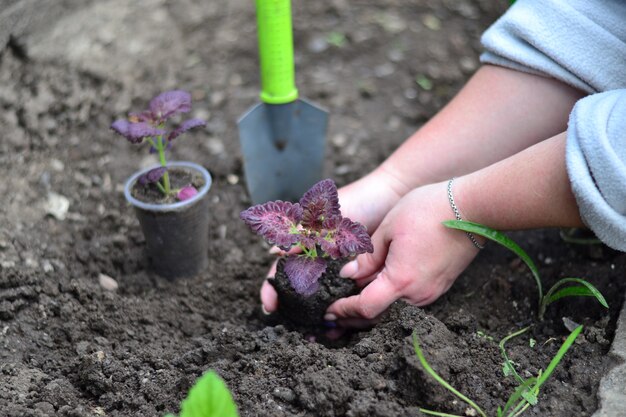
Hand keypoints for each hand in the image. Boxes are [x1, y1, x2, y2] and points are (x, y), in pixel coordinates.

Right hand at [260, 168, 409, 312]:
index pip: (283, 268)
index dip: (273, 287)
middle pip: (301, 288)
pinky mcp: (362, 273)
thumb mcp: (329, 217)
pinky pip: (350, 295)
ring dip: (320, 314)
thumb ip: (303, 234)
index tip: (269, 307)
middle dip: (296, 309)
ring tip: (318, 333)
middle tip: (295, 327)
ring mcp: (341, 266)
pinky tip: (343, 325)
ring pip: (325, 296)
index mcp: (308, 241)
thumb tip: (273, 252)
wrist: (396, 196)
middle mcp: (322, 256)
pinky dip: (345, 308)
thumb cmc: (361, 200)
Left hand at [325, 182, 481, 326]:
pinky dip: (389, 301)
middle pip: (379, 316)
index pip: (365, 307)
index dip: (344, 311)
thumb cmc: (428, 210)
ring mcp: (432, 292)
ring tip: (349, 308)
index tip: (329, 310)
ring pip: (394, 310)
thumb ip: (367, 256)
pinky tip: (377, 292)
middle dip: (353, 318)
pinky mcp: (440, 285)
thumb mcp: (389, 228)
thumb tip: (348, 275)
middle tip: (332, 318)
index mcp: (401, 280)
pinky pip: (409, 301)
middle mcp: (418, 294)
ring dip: (371, 311)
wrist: (473, 208)